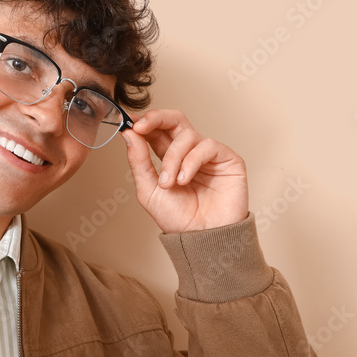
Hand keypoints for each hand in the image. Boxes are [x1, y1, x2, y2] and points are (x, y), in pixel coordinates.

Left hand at [122, 109, 248, 233]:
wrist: (201, 238)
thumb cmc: (178, 219)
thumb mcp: (148, 190)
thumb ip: (138, 161)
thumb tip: (129, 133)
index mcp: (170, 158)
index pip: (157, 130)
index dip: (144, 123)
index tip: (129, 124)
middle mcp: (189, 152)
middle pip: (175, 120)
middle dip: (156, 118)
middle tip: (141, 126)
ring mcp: (209, 155)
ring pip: (187, 136)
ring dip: (172, 158)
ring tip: (168, 183)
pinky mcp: (228, 159)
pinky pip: (207, 146)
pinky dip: (191, 161)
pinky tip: (184, 180)